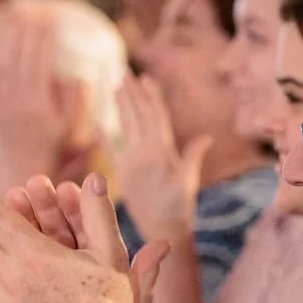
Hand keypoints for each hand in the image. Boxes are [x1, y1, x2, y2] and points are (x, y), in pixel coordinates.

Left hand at [0, 6, 79, 189]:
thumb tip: (82, 77)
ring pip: (2, 67)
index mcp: (38, 101)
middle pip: (20, 59)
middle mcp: (16, 100)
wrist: (23, 170)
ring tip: (14, 26)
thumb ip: (76, 101)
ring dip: (8, 45)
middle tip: (33, 18)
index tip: (51, 23)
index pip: (41, 61)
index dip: (45, 40)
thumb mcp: (70, 127)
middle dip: (27, 36)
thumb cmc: (52, 148)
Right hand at [111, 76, 207, 243]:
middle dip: (133, 94)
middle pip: (139, 115)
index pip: (154, 117)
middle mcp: (149, 151)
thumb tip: (206, 138)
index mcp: (162, 149)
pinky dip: (104, 138)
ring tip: (117, 88)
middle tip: (125, 73)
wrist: (166, 229)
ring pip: (127, 127)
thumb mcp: (186, 181)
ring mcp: (136, 160)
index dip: (150, 97)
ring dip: (122, 107)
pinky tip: (96, 124)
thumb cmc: (179, 208)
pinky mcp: (125, 174)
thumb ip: (191, 158)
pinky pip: (112, 151)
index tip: (145, 78)